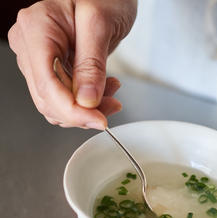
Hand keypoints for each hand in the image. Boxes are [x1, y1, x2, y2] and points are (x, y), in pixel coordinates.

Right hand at [8, 0, 136, 128]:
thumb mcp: (101, 25)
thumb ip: (92, 65)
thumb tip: (86, 101)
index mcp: (36, 29)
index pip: (47, 85)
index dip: (73, 110)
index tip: (99, 120)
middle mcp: (31, 45)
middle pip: (48, 99)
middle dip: (82, 112)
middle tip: (112, 106)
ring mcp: (39, 59)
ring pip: (56, 103)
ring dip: (86, 109)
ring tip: (112, 92)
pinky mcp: (52, 68)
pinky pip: (64, 96)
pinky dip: (85, 103)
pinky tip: (104, 90)